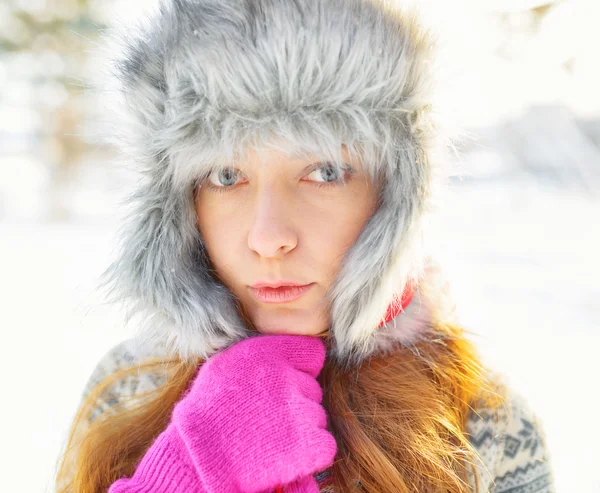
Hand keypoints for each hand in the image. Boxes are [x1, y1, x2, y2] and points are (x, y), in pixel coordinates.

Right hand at [172, 333, 336, 491]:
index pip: (312, 352)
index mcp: (270, 352)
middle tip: (269, 417)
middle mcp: (288, 377)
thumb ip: (263, 355)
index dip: (301, 370)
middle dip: (297, 402)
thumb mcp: (228, 363)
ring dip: (302, 428)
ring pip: (318, 417)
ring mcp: (299, 410)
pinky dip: (311, 453)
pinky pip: (324, 445)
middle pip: (313, 389)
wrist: (197, 453)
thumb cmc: (208, 409)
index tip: (285, 384)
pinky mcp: (307, 443)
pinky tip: (286, 455)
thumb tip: (285, 361)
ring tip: (272, 437)